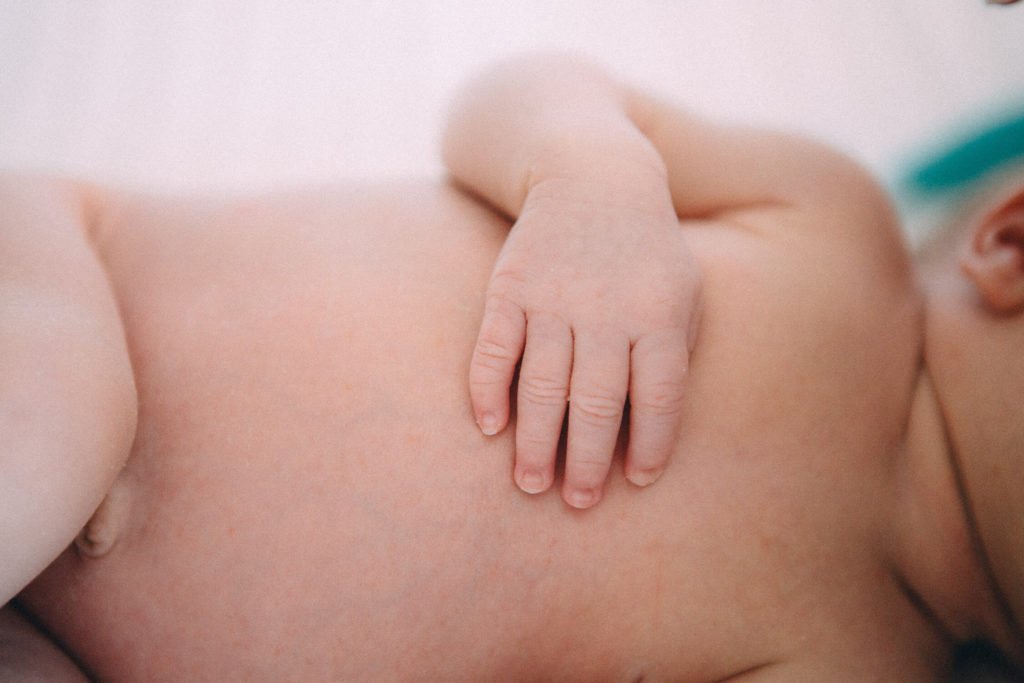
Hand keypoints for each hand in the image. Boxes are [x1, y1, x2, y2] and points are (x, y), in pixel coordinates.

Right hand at [469, 178, 700, 507]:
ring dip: (534, 441)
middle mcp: (606, 309)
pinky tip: (490, 426)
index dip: (652, 446)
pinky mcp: (510, 286)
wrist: (592, 174)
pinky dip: (488, 389)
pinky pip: (494, 347)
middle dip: (587, 461)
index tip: (637, 481)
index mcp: (658, 314)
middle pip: (596, 403)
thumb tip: (651, 430)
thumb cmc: (646, 249)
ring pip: (541, 384)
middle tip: (577, 502)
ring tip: (530, 485)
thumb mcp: (685, 289)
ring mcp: (553, 297)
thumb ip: (675, 352)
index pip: (659, 398)